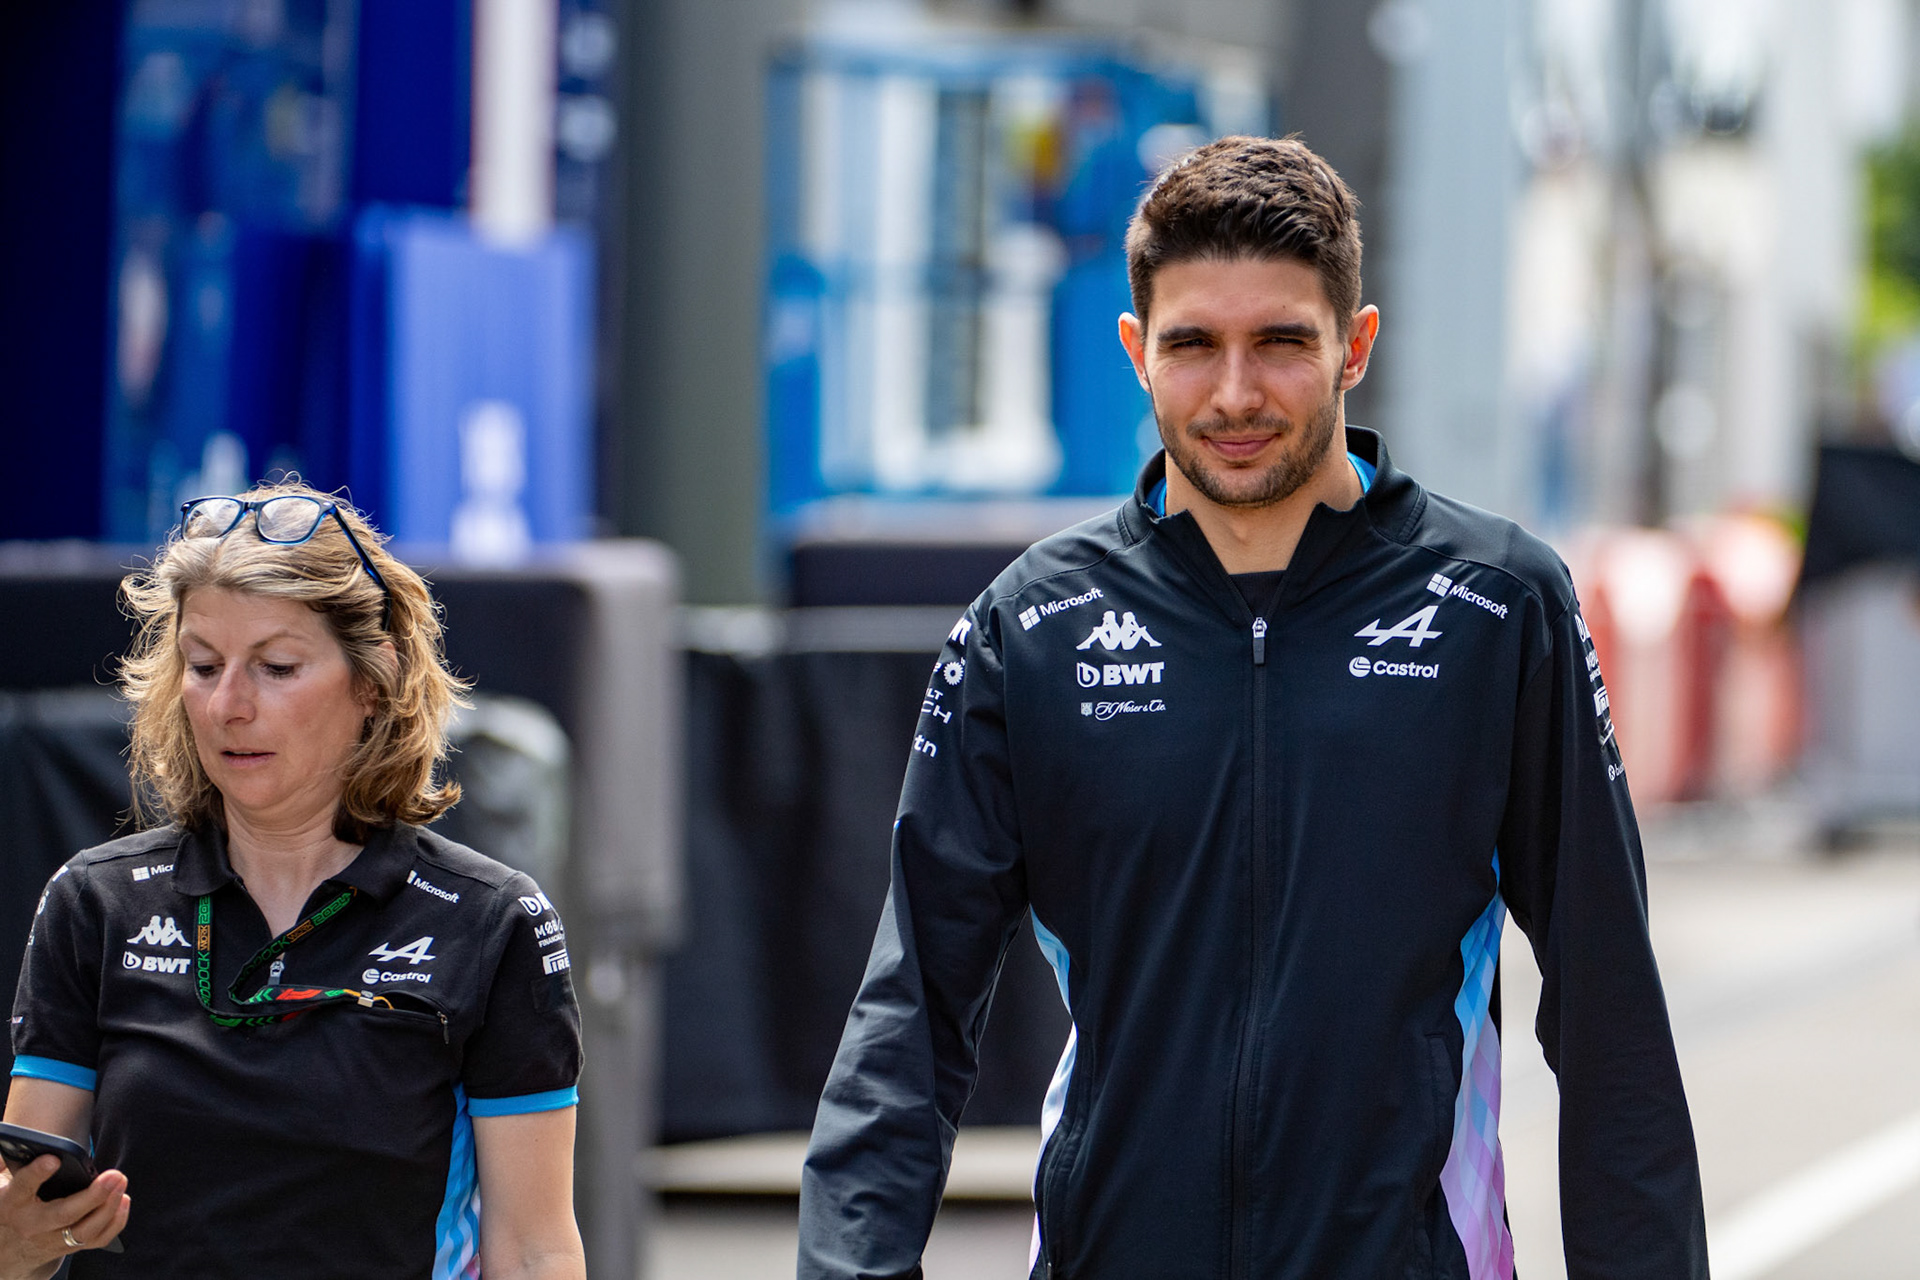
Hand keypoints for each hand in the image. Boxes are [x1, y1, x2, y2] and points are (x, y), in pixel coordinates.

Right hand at [0, 1156, 129, 1279]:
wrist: (5, 1248)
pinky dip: (115, 1222)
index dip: (37, 1173)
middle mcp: (33, 1224)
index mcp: (13, 1202)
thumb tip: (20, 1143)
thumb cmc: (12, 1204)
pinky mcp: (69, 1247)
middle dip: (92, 1196)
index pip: (23, 1187)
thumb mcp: (1, 1185)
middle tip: (114, 1175)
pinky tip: (123, 1201)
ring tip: (121, 1182)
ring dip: (109, 1207)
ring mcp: (52, 1240)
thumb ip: (9, 1164)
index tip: (53, 1159)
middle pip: (64, 1214)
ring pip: (85, 1230)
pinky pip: (97, 1240)